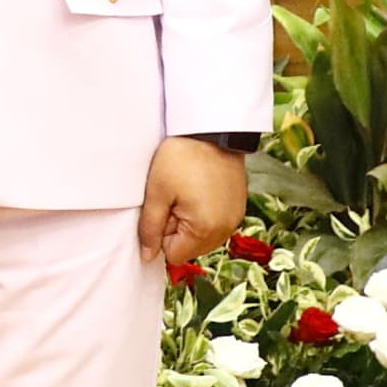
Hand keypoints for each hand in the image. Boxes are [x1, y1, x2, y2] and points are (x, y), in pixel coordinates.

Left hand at [139, 136, 246, 269]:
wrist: (211, 129)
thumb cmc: (181, 158)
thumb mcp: (157, 193)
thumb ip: (150, 229)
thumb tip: (148, 256)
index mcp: (205, 229)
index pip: (173, 255)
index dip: (162, 234)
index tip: (166, 207)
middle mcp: (226, 229)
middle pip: (190, 248)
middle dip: (178, 228)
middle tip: (177, 197)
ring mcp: (235, 219)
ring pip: (203, 237)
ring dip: (191, 221)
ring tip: (189, 191)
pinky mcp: (239, 207)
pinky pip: (216, 223)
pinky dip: (205, 212)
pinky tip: (201, 189)